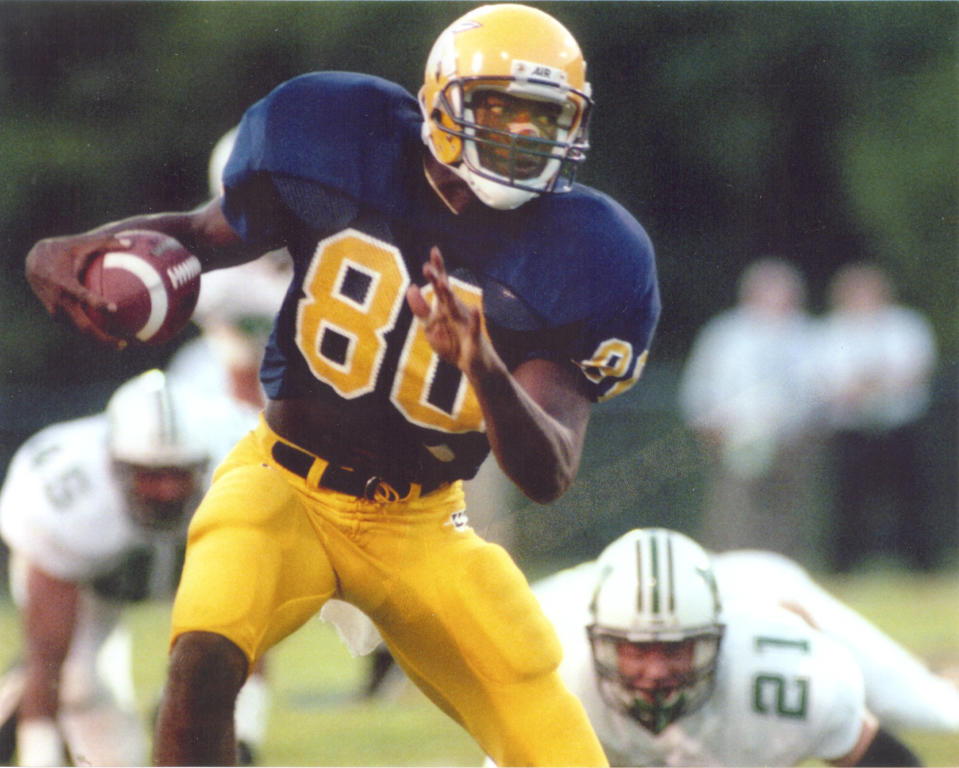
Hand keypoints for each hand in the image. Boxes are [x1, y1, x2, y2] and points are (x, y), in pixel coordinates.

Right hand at [25, 232, 129, 346]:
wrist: (34, 261)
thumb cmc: (64, 250)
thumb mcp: (82, 243)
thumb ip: (106, 242)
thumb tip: (131, 242)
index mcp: (65, 283)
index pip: (83, 295)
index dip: (97, 303)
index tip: (114, 309)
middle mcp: (60, 301)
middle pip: (83, 326)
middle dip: (103, 338)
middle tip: (124, 344)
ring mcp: (56, 311)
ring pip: (79, 331)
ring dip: (98, 340)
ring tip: (120, 345)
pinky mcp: (56, 315)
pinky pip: (76, 327)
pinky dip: (91, 333)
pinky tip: (108, 336)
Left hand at [406, 246, 485, 374]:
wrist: (473, 365)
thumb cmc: (452, 343)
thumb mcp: (431, 326)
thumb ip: (420, 308)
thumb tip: (411, 288)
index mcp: (445, 307)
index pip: (441, 285)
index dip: (437, 269)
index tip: (434, 250)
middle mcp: (455, 311)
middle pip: (445, 293)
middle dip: (436, 280)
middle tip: (426, 267)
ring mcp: (465, 323)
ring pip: (456, 307)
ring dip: (448, 295)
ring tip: (441, 283)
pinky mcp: (473, 338)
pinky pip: (474, 327)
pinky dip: (474, 318)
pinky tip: (475, 308)